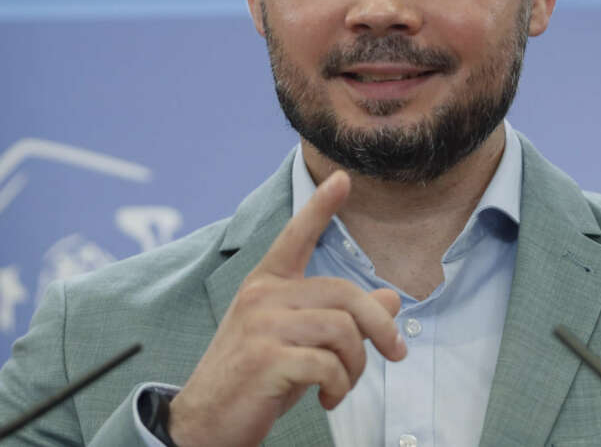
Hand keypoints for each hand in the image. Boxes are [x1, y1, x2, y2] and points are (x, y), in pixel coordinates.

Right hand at [167, 170, 406, 446]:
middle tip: (395, 353)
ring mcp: (262, 326)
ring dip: (357, 365)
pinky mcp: (266, 359)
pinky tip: (328, 398)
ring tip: (344, 384)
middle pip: (345, 294)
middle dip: (380, 327)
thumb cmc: (255, 380)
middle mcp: (262, 296)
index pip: (296, 237)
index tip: (341, 179)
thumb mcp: (299, 343)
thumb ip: (339, 318)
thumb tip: (391, 300)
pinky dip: (339, 386)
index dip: (320, 207)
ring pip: (342, 330)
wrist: (204, 423)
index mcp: (266, 285)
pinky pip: (328, 364)